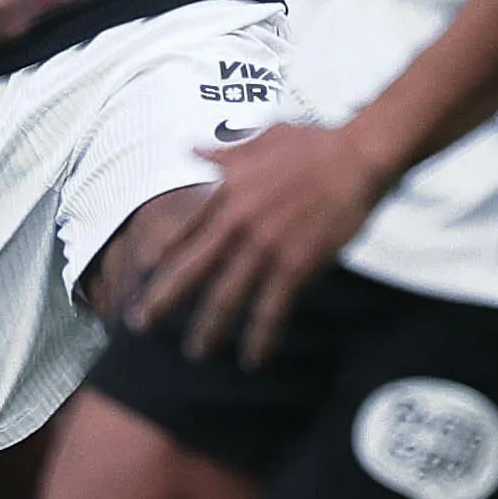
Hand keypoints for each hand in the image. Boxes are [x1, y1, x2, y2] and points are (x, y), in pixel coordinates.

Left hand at [126, 122, 399, 367]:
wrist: (356, 157)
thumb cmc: (315, 143)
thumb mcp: (261, 138)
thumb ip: (226, 152)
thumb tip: (192, 147)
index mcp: (228, 193)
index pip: (185, 229)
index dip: (164, 253)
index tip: (145, 271)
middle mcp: (237, 224)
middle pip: (191, 269)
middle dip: (163, 299)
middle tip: (140, 323)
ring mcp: (264, 247)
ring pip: (226, 297)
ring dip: (208, 328)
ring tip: (196, 352)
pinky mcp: (295, 265)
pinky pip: (272, 310)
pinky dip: (261, 338)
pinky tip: (252, 360)